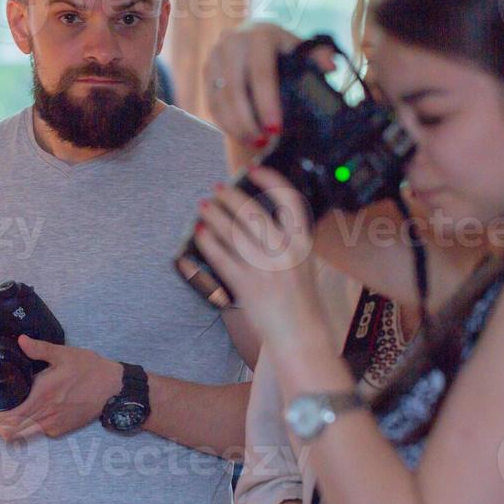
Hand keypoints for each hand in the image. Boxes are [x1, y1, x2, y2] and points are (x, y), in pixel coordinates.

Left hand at [0, 336, 122, 442]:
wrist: (114, 390)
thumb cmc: (91, 370)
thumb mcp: (65, 354)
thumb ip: (40, 349)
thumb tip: (21, 341)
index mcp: (42, 394)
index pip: (7, 413)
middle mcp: (45, 413)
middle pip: (7, 428)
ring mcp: (52, 425)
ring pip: (19, 434)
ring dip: (4, 427)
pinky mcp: (59, 430)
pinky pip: (34, 432)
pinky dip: (22, 427)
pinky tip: (20, 413)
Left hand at [194, 165, 331, 351]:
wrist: (298, 333)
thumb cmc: (298, 297)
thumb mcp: (302, 262)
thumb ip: (287, 239)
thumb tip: (258, 214)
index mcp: (302, 243)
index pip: (289, 201)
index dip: (271, 181)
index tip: (255, 170)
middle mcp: (285, 252)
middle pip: (253, 213)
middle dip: (231, 197)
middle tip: (218, 189)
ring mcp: (266, 269)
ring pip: (233, 232)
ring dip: (215, 215)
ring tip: (204, 207)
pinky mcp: (247, 285)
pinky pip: (221, 257)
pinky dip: (208, 242)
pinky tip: (201, 233)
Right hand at [203, 22, 336, 149]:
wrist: (251, 39)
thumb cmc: (281, 49)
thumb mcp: (300, 48)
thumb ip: (317, 57)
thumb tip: (330, 67)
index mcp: (259, 35)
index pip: (261, 74)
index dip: (267, 104)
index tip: (276, 129)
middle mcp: (232, 42)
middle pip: (234, 90)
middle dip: (248, 121)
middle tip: (263, 142)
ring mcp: (214, 57)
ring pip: (220, 99)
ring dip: (236, 126)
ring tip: (254, 141)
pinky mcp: (206, 72)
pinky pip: (211, 103)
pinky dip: (225, 123)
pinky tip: (241, 135)